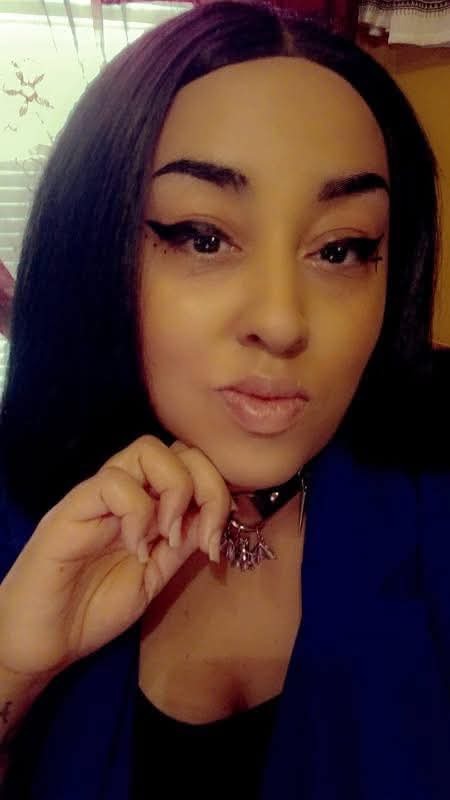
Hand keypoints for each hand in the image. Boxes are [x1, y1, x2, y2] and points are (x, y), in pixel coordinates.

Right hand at [0, 436, 231, 679]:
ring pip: (148, 450)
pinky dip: (137, 513)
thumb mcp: (156, 575)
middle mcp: (124, 489)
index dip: (216, 492)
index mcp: (147, 501)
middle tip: (200, 538)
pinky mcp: (72, 509)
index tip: (212, 543)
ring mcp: (97, 495)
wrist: (43, 641)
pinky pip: (113, 482)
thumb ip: (182, 542)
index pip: (192, 461)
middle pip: (178, 447)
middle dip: (207, 487)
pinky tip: (135, 549)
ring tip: (165, 539)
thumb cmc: (94, 608)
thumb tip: (212, 516)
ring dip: (174, 492)